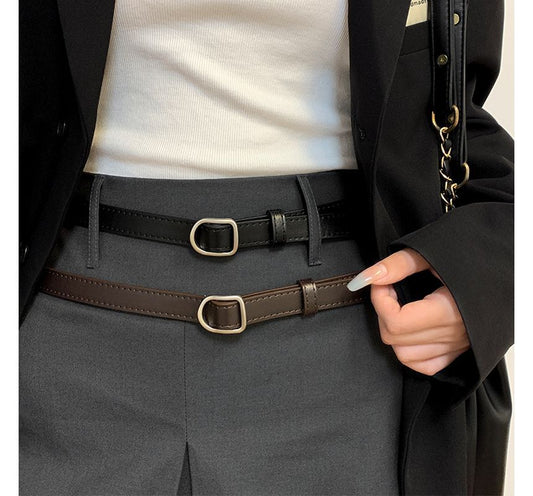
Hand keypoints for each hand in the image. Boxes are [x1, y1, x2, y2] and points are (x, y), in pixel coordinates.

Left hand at [347, 248, 470, 375]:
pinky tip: (410, 329)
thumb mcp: (433, 253)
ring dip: (393, 332)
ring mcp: (457, 345)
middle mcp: (454, 334)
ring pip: (405, 355)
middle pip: (395, 338)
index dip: (380, 300)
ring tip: (400, 307)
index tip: (382, 282)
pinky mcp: (459, 350)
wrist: (504, 265)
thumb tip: (367, 278)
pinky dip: (410, 351)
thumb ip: (398, 265)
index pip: (396, 322)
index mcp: (449, 311)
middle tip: (391, 289)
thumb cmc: (471, 256)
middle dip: (383, 312)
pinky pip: (425, 365)